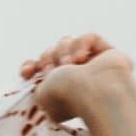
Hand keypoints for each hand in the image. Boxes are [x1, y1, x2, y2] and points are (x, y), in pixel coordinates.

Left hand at [18, 32, 133, 120]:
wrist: (93, 93)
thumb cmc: (66, 98)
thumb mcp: (41, 95)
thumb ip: (37, 83)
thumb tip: (32, 72)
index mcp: (61, 90)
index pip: (42, 70)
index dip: (32, 67)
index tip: (26, 72)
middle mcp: (76, 77)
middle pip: (52, 51)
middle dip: (47, 58)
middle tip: (51, 71)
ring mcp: (93, 66)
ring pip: (68, 42)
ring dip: (63, 51)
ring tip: (70, 64)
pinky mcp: (109, 54)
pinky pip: (90, 37)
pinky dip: (82, 44)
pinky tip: (82, 58)